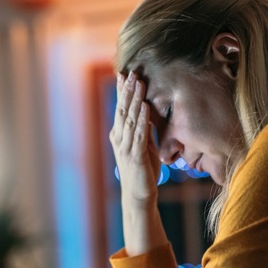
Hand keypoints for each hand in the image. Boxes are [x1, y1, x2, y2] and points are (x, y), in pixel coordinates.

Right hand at [109, 70, 160, 208]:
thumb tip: (148, 110)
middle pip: (122, 109)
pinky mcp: (135, 156)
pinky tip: (144, 107)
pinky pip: (138, 134)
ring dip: (134, 100)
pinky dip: (141, 119)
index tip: (124, 73)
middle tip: (131, 72)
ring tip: (138, 83)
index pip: (120, 108)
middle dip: (127, 90)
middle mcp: (119, 138)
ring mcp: (125, 147)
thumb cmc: (143, 171)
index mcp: (119, 135)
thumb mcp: (143, 146)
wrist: (138, 195)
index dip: (122, 91)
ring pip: (129, 118)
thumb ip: (143, 129)